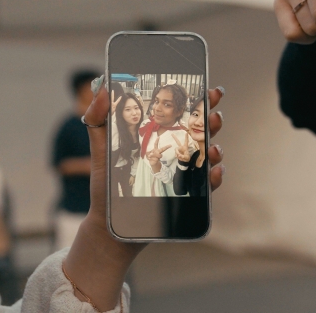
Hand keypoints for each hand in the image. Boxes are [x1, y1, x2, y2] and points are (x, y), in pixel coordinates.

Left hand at [63, 86, 224, 310]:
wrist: (110, 226)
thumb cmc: (106, 187)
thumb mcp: (100, 151)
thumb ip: (98, 119)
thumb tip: (104, 89)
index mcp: (158, 137)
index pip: (182, 113)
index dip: (197, 99)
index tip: (207, 88)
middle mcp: (175, 152)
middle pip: (200, 131)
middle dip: (212, 118)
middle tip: (215, 113)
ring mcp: (183, 174)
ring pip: (208, 156)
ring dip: (216, 147)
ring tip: (213, 146)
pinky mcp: (187, 196)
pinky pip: (207, 186)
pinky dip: (215, 177)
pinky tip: (214, 171)